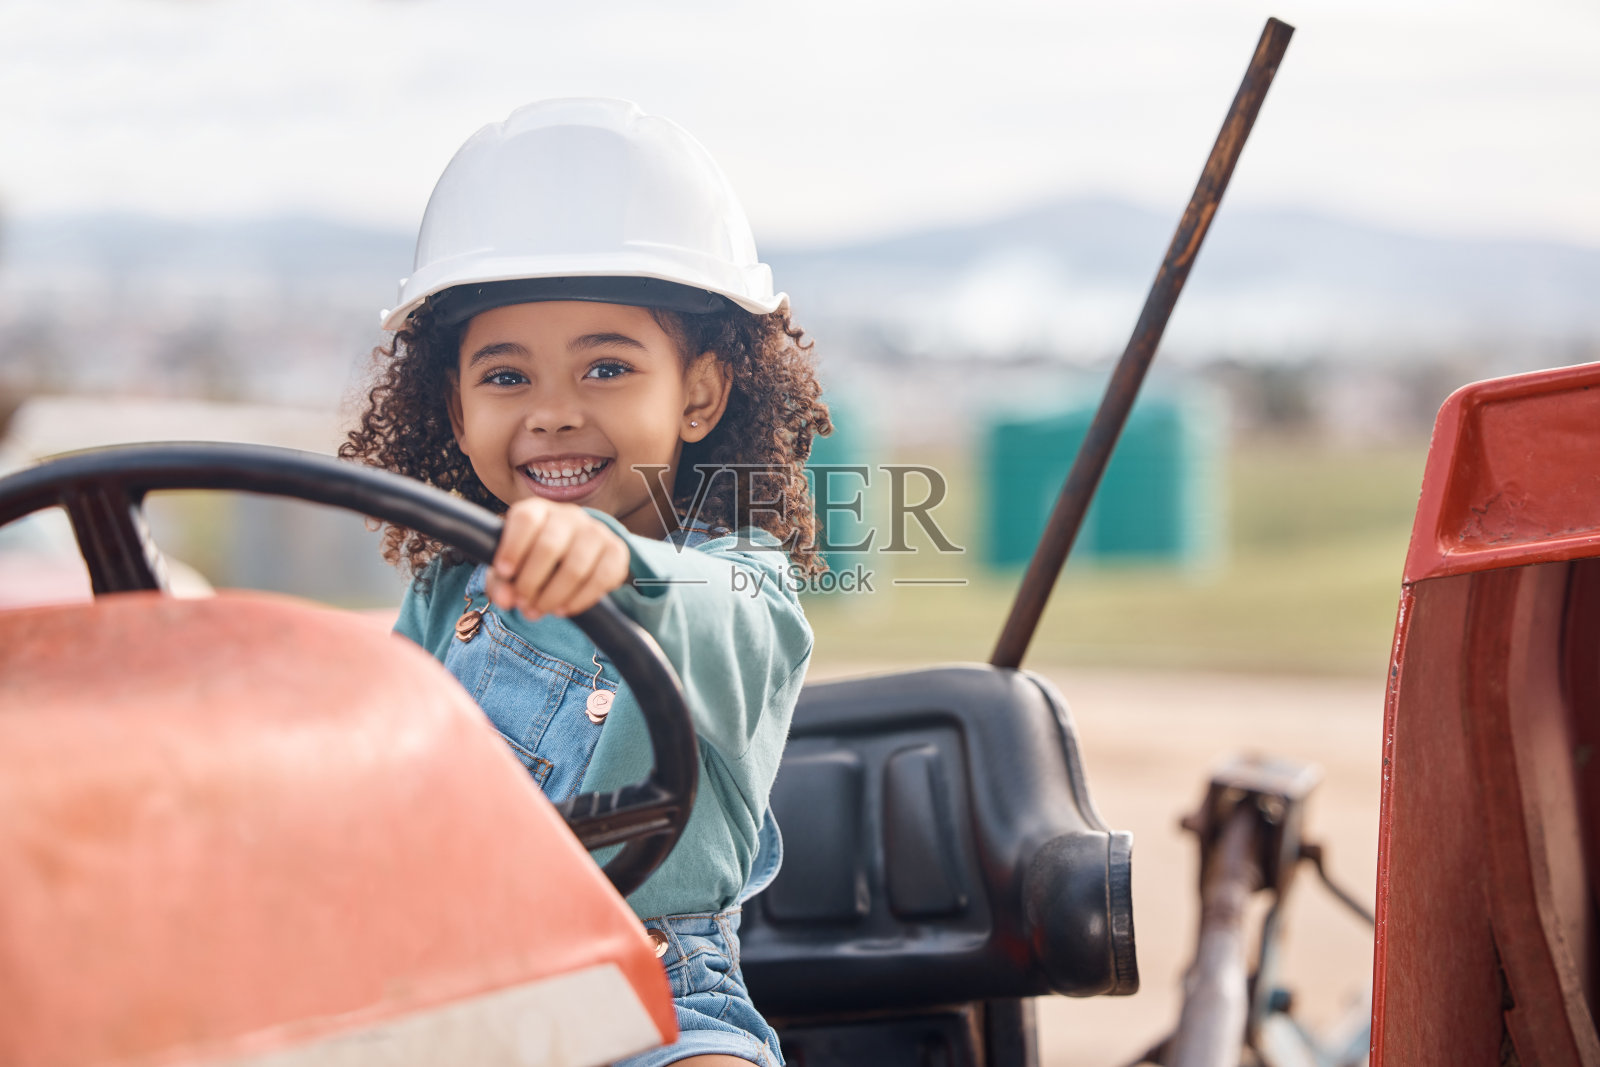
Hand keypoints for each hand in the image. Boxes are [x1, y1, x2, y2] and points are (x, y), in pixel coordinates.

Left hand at [486, 498, 631, 619]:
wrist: (579, 557)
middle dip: (531, 581)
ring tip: (539, 610)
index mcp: (539, 510)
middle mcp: (569, 516)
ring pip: (575, 567)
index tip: (504, 572)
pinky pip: (601, 579)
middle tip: (522, 602)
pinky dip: (579, 600)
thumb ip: (501, 582)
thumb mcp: (513, 567)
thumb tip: (504, 599)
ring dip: (553, 596)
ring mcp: (596, 531)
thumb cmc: (536, 560)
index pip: (526, 519)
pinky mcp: (616, 551)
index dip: (512, 546)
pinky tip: (563, 609)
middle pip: (549, 545)